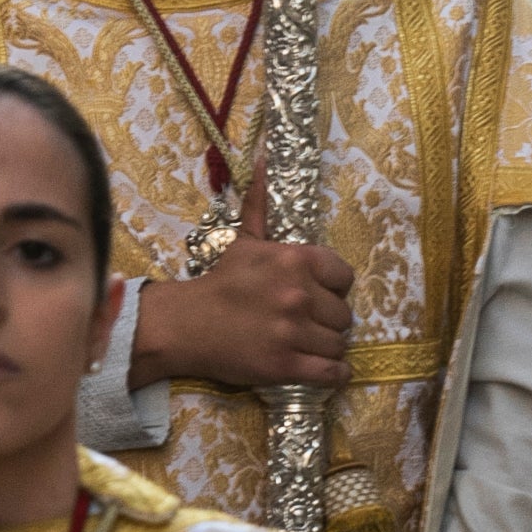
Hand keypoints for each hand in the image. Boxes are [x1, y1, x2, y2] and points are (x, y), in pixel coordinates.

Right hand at [129, 157, 352, 393]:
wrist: (186, 325)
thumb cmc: (220, 283)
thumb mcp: (245, 240)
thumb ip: (261, 203)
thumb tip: (266, 157)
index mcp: (296, 260)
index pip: (345, 277)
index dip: (333, 288)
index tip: (315, 295)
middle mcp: (299, 294)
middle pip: (344, 315)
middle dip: (327, 320)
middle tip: (306, 323)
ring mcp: (294, 332)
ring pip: (339, 344)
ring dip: (327, 347)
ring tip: (306, 345)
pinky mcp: (287, 365)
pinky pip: (332, 373)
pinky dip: (333, 375)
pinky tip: (322, 370)